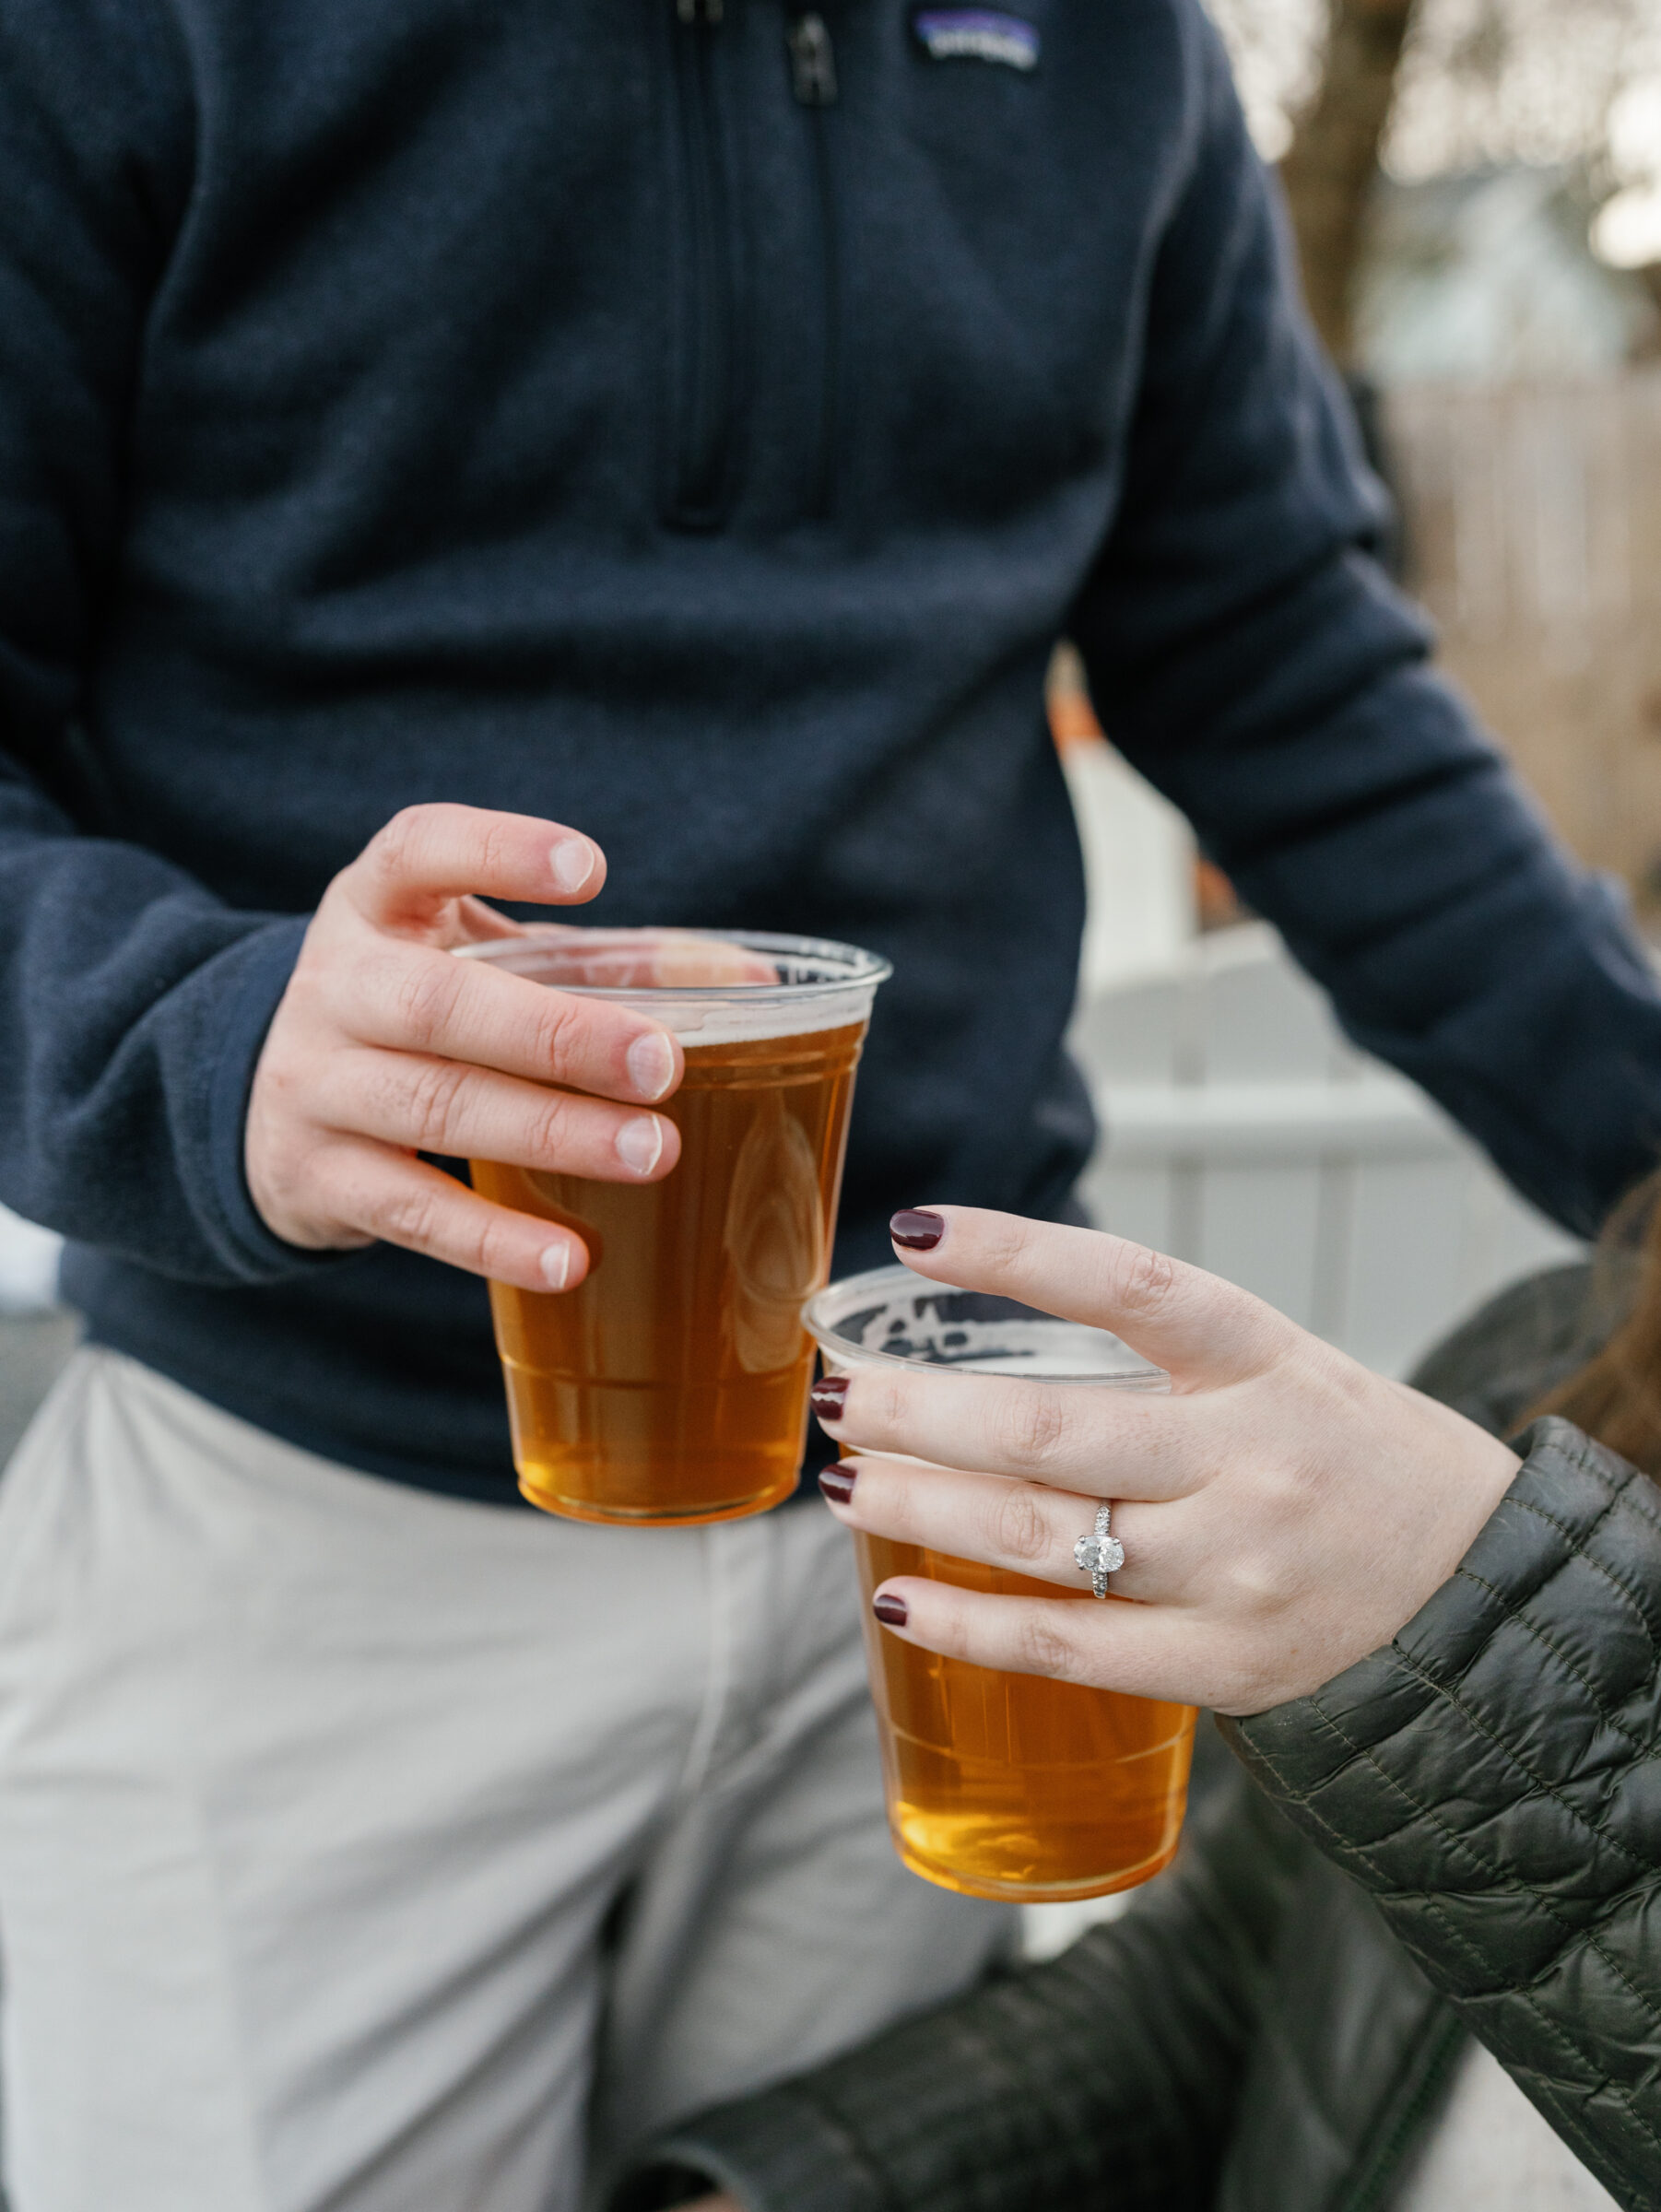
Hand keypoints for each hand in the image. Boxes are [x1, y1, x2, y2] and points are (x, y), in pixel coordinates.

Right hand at [246, 803, 684, 1290]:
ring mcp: (316, 1086)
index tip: (590, 869)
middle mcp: (336, 988)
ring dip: (551, 1134)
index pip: (418, 850)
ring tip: (651, 1153)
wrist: (263, 1103)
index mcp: (377, 906)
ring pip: (435, 1107)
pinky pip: (412, 1211)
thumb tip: (751, 983)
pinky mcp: (317, 1179)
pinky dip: (493, 1239)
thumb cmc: (418, 1012)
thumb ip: (604, 964)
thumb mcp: (481, 961)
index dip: (499, 853)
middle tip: (661, 1064)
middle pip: (440, 1004)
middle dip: (557, 1034)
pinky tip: (569, 1258)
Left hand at [814, 1207, 1520, 1714]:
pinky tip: (897, 1599)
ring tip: (844, 1483)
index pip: (1127, 1282)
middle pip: (1047, 1427)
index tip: (916, 1230)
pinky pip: (1070, 1646)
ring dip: (920, 1505)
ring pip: (1041, 1535)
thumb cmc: (1342, 1456)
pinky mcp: (1222, 1664)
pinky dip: (971, 1628)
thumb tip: (976, 1351)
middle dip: (918, 1410)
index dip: (1017, 1251)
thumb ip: (1150, 1358)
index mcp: (1262, 1358)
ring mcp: (1232, 1567)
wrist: (1476, 1586)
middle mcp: (1246, 1456)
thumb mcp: (1275, 1366)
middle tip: (838, 1395)